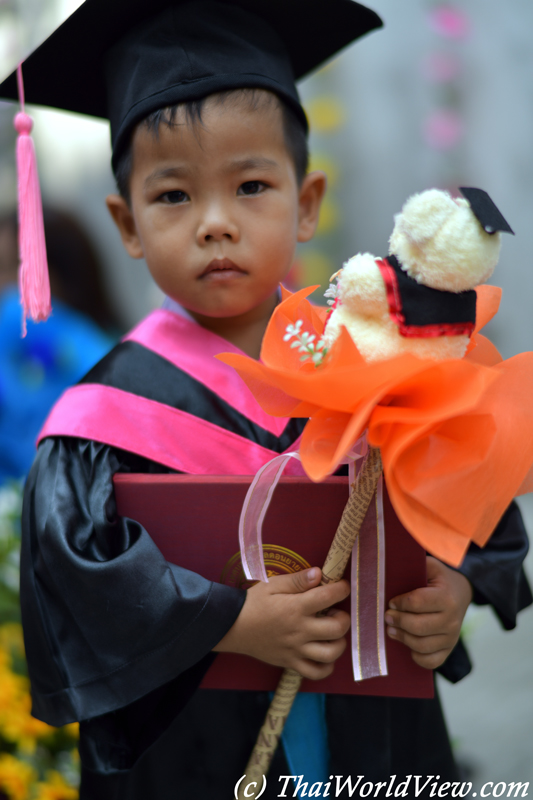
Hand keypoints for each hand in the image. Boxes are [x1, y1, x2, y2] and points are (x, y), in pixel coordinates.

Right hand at [213, 567, 350, 679]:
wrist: (232, 626)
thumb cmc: (253, 602)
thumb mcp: (273, 584)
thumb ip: (298, 580)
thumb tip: (319, 573)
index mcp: (296, 607)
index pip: (329, 597)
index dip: (342, 589)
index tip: (342, 586)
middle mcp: (299, 630)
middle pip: (337, 629)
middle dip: (344, 618)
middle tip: (336, 612)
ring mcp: (296, 650)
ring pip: (330, 654)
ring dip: (339, 643)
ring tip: (332, 634)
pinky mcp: (290, 663)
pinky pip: (315, 673)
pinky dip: (326, 667)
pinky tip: (324, 655)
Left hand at [384, 556, 472, 669]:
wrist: (461, 593)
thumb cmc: (439, 579)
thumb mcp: (430, 567)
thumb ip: (414, 567)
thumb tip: (389, 569)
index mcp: (446, 597)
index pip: (417, 603)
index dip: (400, 603)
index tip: (391, 602)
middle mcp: (452, 619)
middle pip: (418, 627)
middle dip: (398, 622)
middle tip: (387, 617)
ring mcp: (452, 637)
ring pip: (422, 645)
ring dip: (402, 638)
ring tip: (391, 631)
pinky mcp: (449, 649)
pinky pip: (431, 661)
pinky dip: (417, 657)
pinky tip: (408, 645)